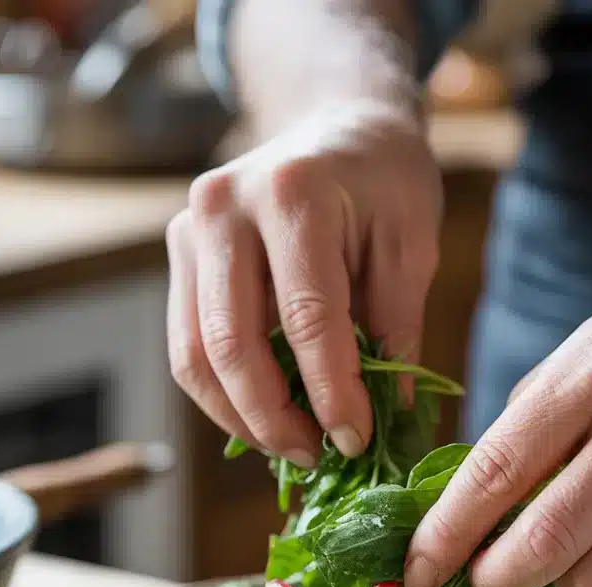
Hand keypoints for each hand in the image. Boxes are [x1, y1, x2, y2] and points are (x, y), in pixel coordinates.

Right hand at [167, 100, 441, 466]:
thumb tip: (387, 419)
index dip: (331, 393)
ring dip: (239, 418)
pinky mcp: (179, 254)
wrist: (335, 123)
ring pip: (193, 355)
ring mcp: (189, 229)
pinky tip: (263, 416)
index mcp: (292, 196)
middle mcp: (223, 208)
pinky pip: (187, 345)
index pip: (306, 319)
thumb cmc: (384, 183)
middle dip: (273, 419)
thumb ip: (397, 330)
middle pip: (230, 345)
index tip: (356, 441)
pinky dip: (222, 393)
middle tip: (317, 457)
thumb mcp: (412, 246)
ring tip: (291, 447)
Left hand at [404, 264, 591, 586]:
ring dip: (567, 581)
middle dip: (495, 580)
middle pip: (547, 544)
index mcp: (591, 380)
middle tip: (485, 580)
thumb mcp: (575, 360)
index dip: (445, 536)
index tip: (416, 574)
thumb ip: (520, 435)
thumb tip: (458, 522)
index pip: (497, 473)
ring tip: (578, 544)